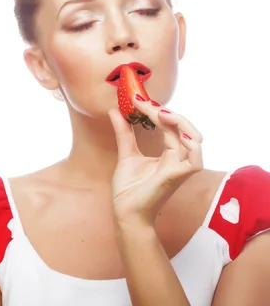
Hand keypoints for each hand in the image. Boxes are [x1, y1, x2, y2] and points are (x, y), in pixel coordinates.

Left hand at [108, 97, 203, 226]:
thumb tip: (116, 110)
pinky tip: (178, 135)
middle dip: (166, 112)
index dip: (155, 110)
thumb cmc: (129, 189)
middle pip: (184, 128)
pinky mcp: (177, 178)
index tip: (136, 99)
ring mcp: (180, 168)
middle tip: (145, 103)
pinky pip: (195, 161)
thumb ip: (124, 133)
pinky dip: (192, 146)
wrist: (125, 212)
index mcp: (169, 154)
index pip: (169, 126)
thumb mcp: (126, 154)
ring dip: (180, 123)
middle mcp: (178, 159)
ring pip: (194, 140)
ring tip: (160, 113)